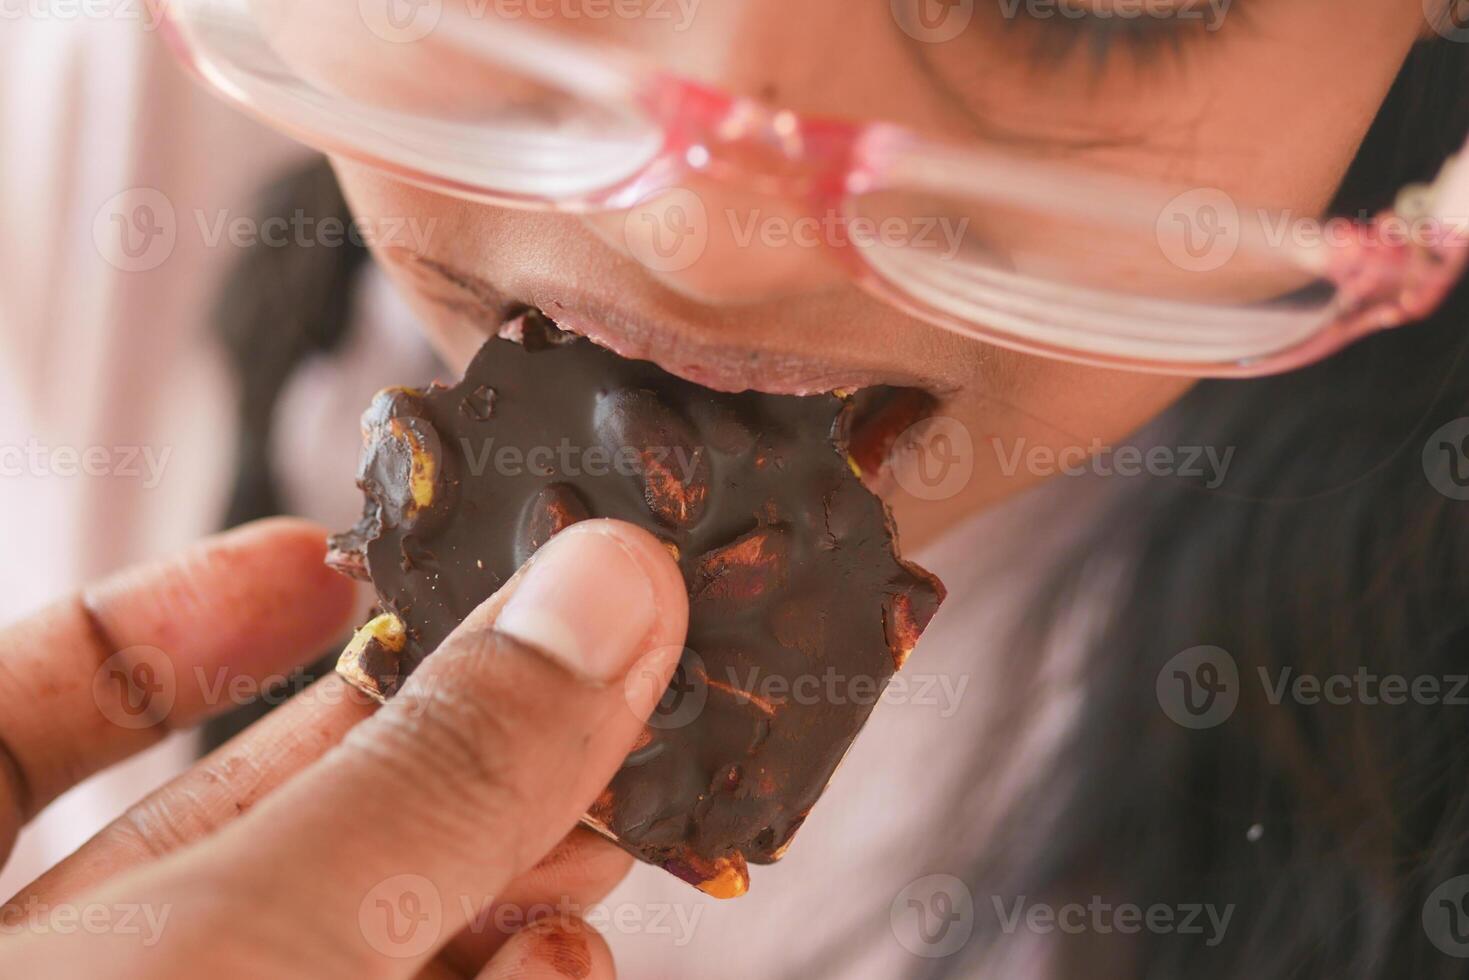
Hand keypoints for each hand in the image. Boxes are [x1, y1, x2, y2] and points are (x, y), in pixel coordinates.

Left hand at [0, 517, 687, 977]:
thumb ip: (428, 770)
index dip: (173, 621)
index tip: (315, 560)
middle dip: (420, 759)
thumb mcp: (247, 937)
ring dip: (490, 883)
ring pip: (333, 945)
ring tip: (600, 841)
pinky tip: (557, 971)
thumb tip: (601, 587)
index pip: (22, 711)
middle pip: (232, 830)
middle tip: (559, 695)